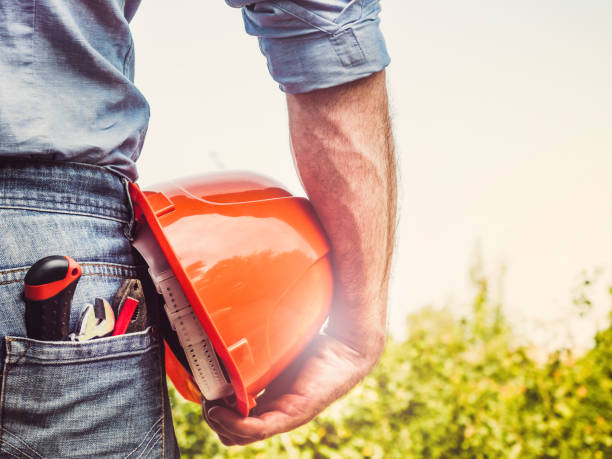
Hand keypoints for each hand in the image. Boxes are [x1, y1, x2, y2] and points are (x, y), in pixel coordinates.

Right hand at [202, 333, 379, 445]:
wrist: (347, 342)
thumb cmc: (309, 339)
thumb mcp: (268, 342)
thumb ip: (248, 339)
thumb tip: (217, 318)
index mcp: (265, 397)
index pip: (230, 417)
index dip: (211, 407)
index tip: (202, 387)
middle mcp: (272, 411)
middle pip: (230, 430)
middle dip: (211, 416)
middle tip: (206, 394)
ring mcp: (283, 415)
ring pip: (239, 435)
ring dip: (219, 422)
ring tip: (212, 401)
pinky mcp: (295, 413)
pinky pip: (259, 430)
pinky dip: (236, 425)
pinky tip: (222, 410)